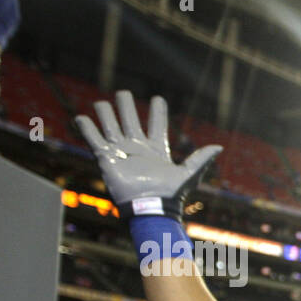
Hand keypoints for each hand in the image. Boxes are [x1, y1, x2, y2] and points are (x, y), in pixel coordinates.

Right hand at [75, 91, 220, 220]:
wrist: (150, 206)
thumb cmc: (170, 193)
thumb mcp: (189, 174)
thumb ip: (201, 159)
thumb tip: (219, 147)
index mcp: (157, 148)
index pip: (157, 124)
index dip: (158, 111)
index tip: (158, 98)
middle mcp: (138, 147)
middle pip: (130, 119)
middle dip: (126, 106)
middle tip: (124, 94)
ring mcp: (121, 151)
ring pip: (110, 125)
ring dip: (105, 113)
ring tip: (102, 103)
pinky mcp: (106, 157)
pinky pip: (94, 139)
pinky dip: (87, 128)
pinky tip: (81, 117)